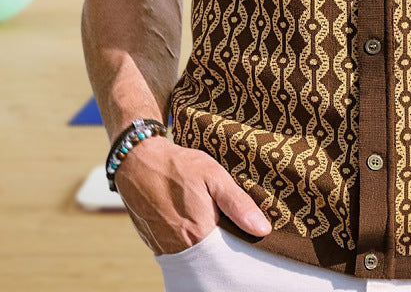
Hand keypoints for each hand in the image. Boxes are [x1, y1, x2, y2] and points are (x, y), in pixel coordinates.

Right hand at [113, 136, 271, 254]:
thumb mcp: (214, 176)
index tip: (246, 231)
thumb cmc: (179, 166)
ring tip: (208, 218)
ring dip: (202, 242)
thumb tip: (263, 230)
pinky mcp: (152, 242)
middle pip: (209, 257)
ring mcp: (162, 247)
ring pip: (192, 254)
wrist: (138, 160)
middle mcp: (178, 247)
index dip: (238, 243)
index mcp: (198, 234)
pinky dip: (186, 239)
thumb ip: (238, 204)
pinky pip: (175, 248)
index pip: (227, 254)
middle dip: (221, 244)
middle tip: (227, 222)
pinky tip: (191, 219)